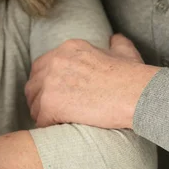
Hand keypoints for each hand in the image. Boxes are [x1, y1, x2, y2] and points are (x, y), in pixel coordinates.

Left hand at [25, 34, 159, 128]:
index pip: (43, 65)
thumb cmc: (132, 77)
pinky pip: (40, 119)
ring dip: (43, 114)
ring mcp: (51, 81)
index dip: (47, 83)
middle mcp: (56, 60)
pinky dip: (49, 127)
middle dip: (40, 98)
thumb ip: (116, 44)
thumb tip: (116, 38)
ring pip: (35, 102)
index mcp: (69, 48)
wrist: (135, 94)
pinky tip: (61, 130)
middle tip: (52, 111)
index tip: (56, 94)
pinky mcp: (51, 103)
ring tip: (57, 123)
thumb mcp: (124, 52)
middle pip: (33, 83)